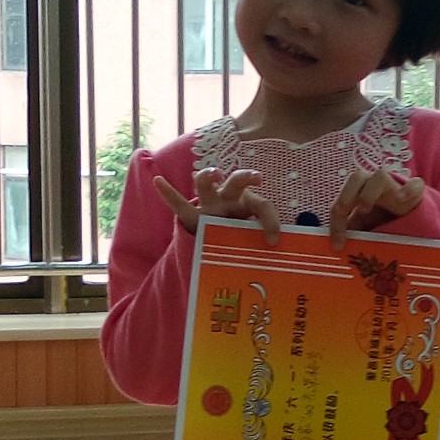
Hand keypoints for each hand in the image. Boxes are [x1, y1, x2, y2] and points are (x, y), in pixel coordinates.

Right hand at [155, 165, 279, 243]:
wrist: (215, 243)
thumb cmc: (240, 241)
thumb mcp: (253, 243)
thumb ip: (262, 247)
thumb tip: (281, 265)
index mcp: (248, 205)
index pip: (262, 206)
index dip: (271, 220)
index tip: (273, 240)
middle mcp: (229, 200)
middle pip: (237, 182)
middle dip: (246, 176)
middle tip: (256, 177)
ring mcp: (208, 205)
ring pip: (205, 185)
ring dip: (208, 176)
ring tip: (214, 174)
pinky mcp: (191, 217)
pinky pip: (179, 205)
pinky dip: (168, 194)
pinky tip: (158, 181)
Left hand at [328, 166, 424, 248]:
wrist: (412, 215)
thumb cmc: (384, 219)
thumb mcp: (365, 227)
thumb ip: (353, 232)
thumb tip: (338, 246)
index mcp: (359, 193)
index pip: (341, 202)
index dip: (336, 223)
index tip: (338, 245)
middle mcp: (373, 185)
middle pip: (356, 178)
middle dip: (347, 195)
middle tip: (346, 213)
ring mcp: (395, 187)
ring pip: (380, 176)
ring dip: (370, 192)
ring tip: (366, 209)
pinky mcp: (415, 192)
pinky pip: (414, 184)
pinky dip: (407, 190)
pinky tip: (401, 200)